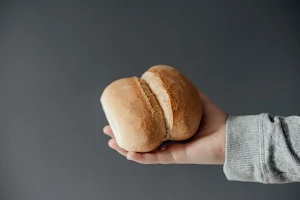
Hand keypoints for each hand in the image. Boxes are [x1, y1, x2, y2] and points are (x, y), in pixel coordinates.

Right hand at [103, 90, 227, 164]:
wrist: (229, 135)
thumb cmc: (215, 120)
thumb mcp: (197, 101)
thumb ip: (187, 91)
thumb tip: (175, 78)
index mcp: (169, 129)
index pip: (146, 127)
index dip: (132, 123)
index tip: (119, 116)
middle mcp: (167, 141)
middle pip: (140, 140)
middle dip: (123, 136)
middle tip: (108, 130)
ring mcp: (170, 151)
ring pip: (143, 151)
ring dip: (126, 148)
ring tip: (112, 142)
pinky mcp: (175, 157)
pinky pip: (155, 159)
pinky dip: (141, 157)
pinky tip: (129, 153)